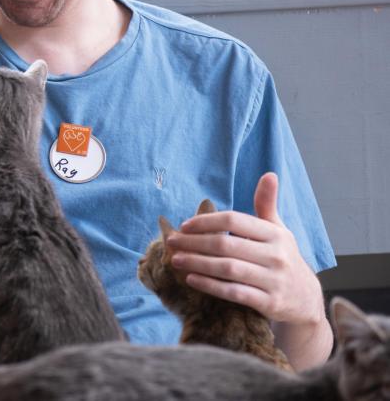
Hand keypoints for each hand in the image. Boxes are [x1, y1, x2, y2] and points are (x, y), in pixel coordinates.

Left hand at [166, 173, 324, 326]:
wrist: (306, 299)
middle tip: (172, 242)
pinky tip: (191, 279)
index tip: (185, 225)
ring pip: (227, 268)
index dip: (206, 221)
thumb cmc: (283, 258)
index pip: (234, 220)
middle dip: (194, 242)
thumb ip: (267, 205)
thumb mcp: (279, 231)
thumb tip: (269, 174)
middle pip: (226, 244)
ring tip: (176, 260)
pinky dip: (211, 285)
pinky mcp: (270, 303)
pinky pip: (234, 293)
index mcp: (276, 234)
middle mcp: (277, 256)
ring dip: (197, 263)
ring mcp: (274, 280)